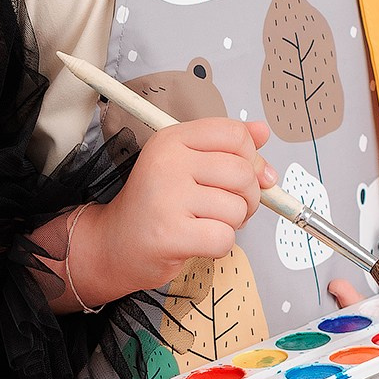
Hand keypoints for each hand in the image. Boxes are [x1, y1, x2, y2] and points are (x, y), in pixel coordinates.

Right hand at [69, 117, 275, 304]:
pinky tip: (197, 241)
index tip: (242, 175)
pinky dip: (219, 246)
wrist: (114, 245)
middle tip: (227, 208)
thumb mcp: (189, 165)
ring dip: (231, 224)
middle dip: (248, 197)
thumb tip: (263, 132)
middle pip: (243, 172)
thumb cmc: (156, 206)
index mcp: (172, 139)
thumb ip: (229, 147)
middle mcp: (167, 162)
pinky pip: (224, 238)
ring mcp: (167, 197)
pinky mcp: (169, 234)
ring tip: (205, 224)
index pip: (235, 134)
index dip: (250, 158)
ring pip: (237, 208)